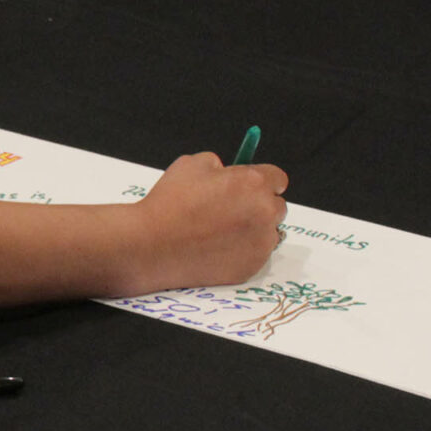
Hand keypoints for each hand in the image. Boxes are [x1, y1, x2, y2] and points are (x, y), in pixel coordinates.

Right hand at [123, 152, 290, 294]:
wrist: (152, 245)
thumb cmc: (169, 203)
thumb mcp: (191, 164)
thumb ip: (219, 164)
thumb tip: (229, 173)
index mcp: (253, 183)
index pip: (278, 179)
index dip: (262, 181)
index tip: (251, 187)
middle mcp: (265, 212)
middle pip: (277, 206)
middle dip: (259, 205)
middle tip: (231, 210)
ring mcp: (261, 243)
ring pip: (268, 233)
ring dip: (253, 229)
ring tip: (219, 231)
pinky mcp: (252, 266)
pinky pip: (255, 254)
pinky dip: (242, 251)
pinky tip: (216, 247)